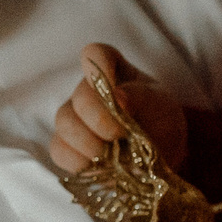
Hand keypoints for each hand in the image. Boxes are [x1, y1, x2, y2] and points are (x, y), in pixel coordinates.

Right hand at [50, 43, 188, 174]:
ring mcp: (73, 118)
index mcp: (112, 71)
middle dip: (100, 119)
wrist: (160, 156)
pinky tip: (98, 166)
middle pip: (80, 96)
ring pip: (65, 123)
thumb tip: (117, 97)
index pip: (95, 54)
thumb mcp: (162, 105)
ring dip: (89, 142)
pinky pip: (60, 150)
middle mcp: (87, 91)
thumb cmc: (160, 122)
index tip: (115, 91)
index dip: (99, 67)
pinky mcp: (66, 146)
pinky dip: (79, 161)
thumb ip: (141, 97)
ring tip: (110, 155)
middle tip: (120, 135)